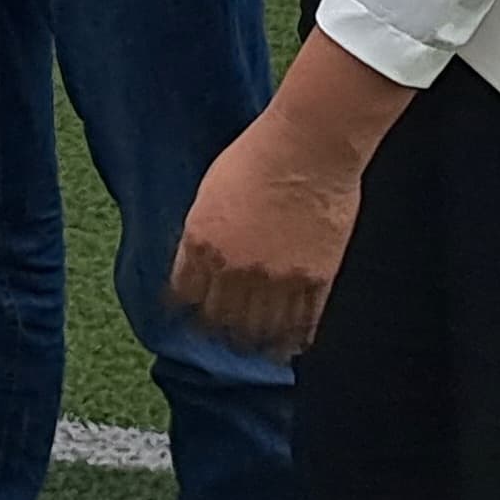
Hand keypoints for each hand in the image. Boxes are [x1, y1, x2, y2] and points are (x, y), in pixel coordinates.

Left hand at [170, 112, 363, 358]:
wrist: (307, 149)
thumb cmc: (256, 157)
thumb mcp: (211, 193)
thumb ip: (204, 232)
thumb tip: (201, 257)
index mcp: (199, 241)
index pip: (185, 293)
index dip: (188, 309)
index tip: (190, 318)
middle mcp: (233, 267)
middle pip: (221, 318)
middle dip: (220, 331)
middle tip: (224, 340)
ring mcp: (275, 277)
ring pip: (260, 329)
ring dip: (256, 342)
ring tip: (257, 349)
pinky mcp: (315, 280)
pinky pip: (302, 324)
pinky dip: (295, 339)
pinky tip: (292, 344)